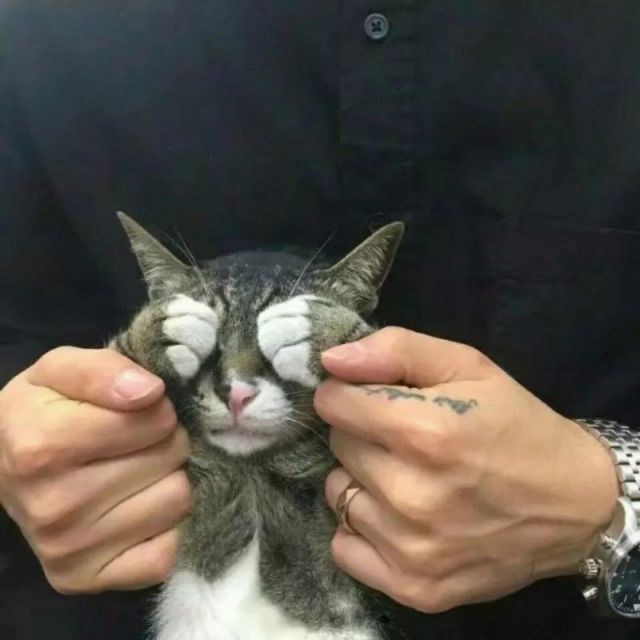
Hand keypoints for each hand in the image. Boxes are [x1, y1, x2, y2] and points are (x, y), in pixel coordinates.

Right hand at [0, 347, 190, 593]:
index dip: (156, 407)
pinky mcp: (84, 581)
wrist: (4, 464)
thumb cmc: (41, 412)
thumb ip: (104, 371)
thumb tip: (151, 392)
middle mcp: (52, 506)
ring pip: (177, 501)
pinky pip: (166, 554)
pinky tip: (137, 508)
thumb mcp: (60, 369)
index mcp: (43, 448)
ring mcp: (67, 551)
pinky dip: (163, 527)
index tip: (138, 408)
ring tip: (137, 472)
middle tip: (138, 441)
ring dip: (168, 479)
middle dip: (165, 440)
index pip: (155, 419)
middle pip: (170, 458)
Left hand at [316, 328, 617, 612]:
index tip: (376, 399)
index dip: (352, 394)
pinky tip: (399, 518)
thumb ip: (395, 350)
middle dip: (363, 433)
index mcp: (425, 433)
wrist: (573, 505)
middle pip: (337, 446)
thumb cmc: (516, 425)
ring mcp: (410, 549)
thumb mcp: (467, 366)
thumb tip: (331, 360)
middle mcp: (412, 496)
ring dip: (363, 481)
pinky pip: (345, 547)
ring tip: (408, 478)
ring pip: (338, 494)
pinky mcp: (412, 587)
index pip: (333, 403)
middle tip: (406, 440)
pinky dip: (363, 529)